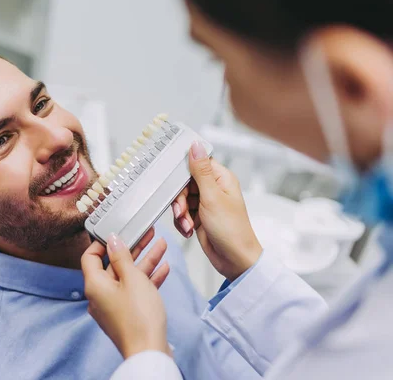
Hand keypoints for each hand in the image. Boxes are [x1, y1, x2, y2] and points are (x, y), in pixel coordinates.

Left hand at [81, 232, 170, 359]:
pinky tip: (163, 267)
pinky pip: (136, 290)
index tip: (117, 232)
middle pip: (114, 265)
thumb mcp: (132, 278)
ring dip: (145, 260)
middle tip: (145, 234)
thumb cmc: (139, 318)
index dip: (102, 242)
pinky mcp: (127, 313)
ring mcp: (114, 305)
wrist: (149, 351)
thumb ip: (122, 257)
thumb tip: (112, 240)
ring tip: (161, 245)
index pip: (91, 256)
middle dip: (132, 248)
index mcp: (94, 285)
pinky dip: (148, 279)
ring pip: (128, 277)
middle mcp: (100, 295)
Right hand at [172, 141, 261, 281]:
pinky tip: (189, 230)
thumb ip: (200, 171)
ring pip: (181, 200)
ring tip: (187, 225)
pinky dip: (182, 222)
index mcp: (220, 178)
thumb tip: (195, 146)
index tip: (173, 180)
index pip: (196, 164)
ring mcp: (205, 203)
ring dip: (180, 214)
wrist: (234, 260)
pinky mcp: (199, 217)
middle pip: (184, 183)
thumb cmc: (232, 230)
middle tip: (182, 211)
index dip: (183, 172)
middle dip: (180, 199)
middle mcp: (213, 189)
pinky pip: (182, 214)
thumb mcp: (213, 197)